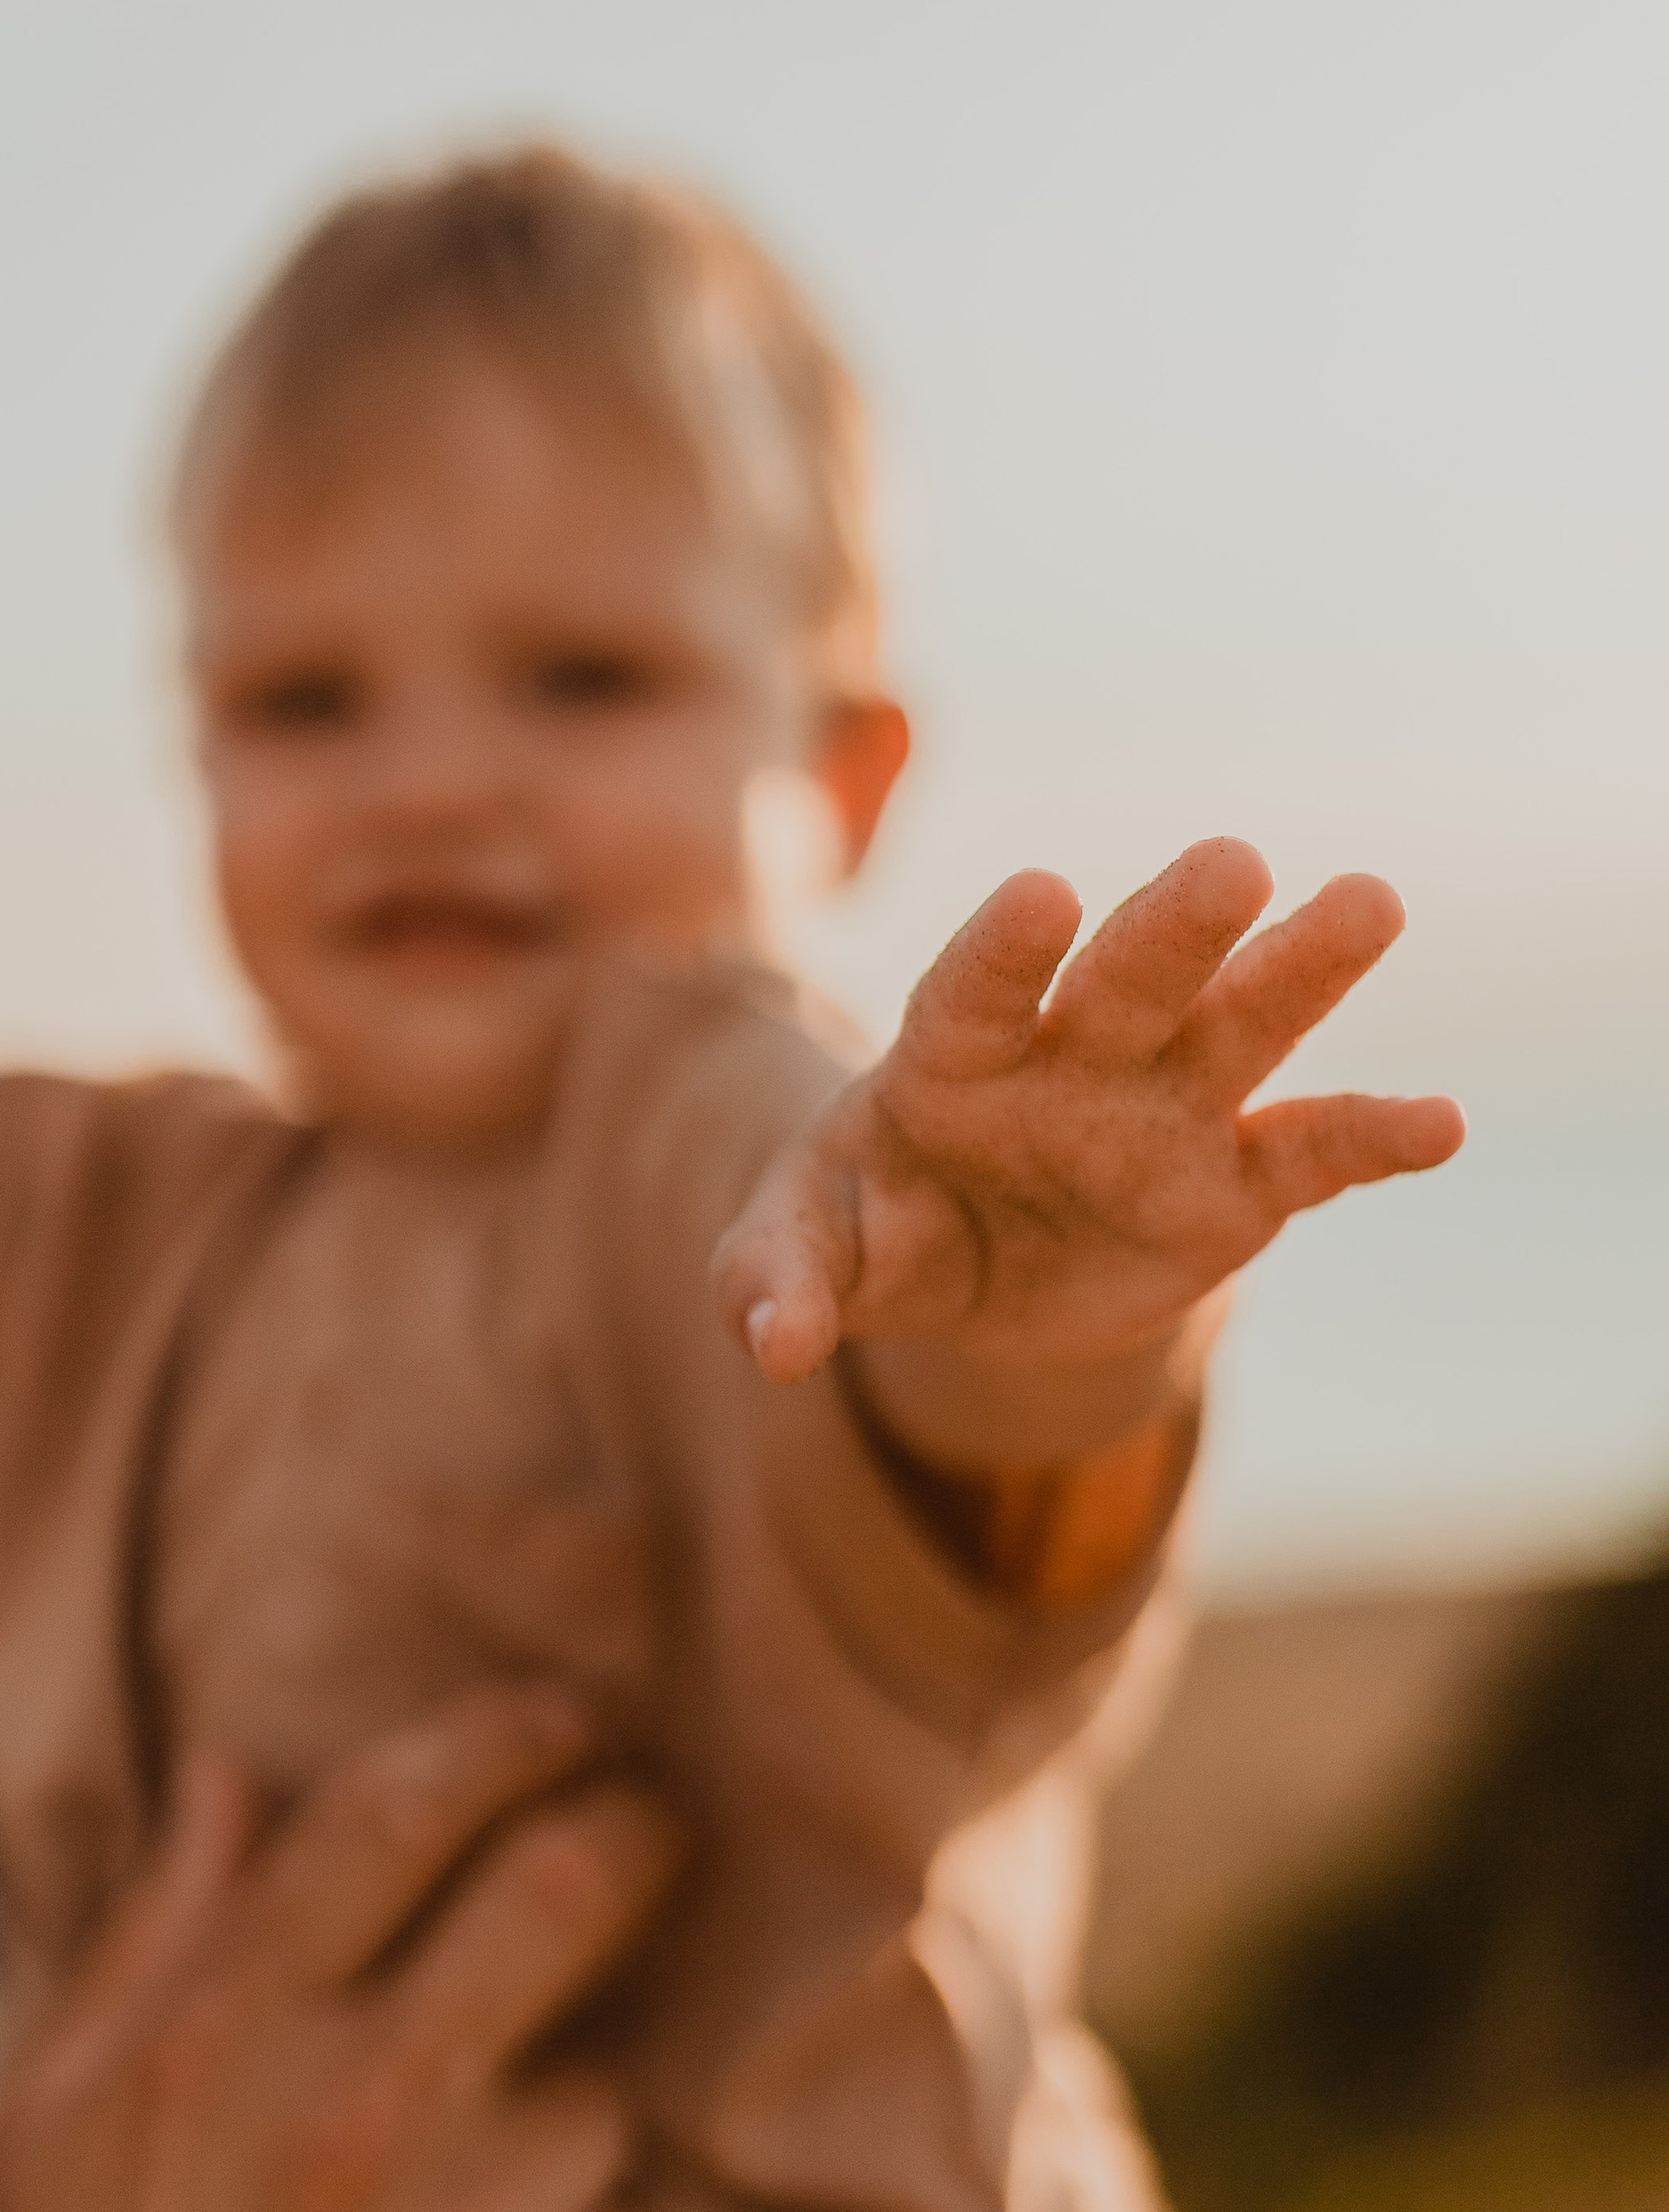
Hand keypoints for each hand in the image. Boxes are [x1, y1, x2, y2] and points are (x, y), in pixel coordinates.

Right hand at [0, 1682, 684, 2211]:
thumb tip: (231, 1766)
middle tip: (652, 1828)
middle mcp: (366, 2111)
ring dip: (553, 2132)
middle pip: (564, 1887)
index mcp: (225, 2037)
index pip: (405, 1805)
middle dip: (629, 1830)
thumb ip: (146, 1937)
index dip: (510, 1731)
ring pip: (600, 2099)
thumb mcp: (34, 2141)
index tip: (572, 1719)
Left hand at [714, 835, 1462, 1426]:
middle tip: (1233, 863)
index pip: (974, 989)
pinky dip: (1374, 1136)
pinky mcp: (1234, 1182)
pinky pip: (1312, 1151)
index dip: (1004, 948)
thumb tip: (770, 1348)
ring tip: (1371, 903)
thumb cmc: (870, 1233)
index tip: (1042, 897)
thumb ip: (776, 1281)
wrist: (968, 1280)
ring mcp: (1164, 1109)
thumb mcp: (799, 1255)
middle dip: (1174, 926)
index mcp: (953, 1055)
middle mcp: (1072, 1055)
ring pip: (1238, 1023)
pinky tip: (1441, 1125)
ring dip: (1302, 966)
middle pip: (1127, 979)